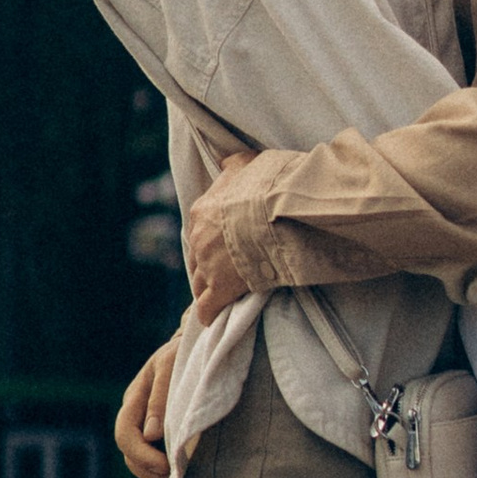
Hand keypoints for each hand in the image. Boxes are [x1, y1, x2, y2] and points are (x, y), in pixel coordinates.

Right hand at [116, 340, 179, 477]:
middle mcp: (136, 415)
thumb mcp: (173, 366)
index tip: (167, 466)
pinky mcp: (161, 433)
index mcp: (135, 397)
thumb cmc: (186, 352)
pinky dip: (164, 476)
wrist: (200, 342)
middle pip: (129, 455)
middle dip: (150, 474)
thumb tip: (152, 434)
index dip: (142, 455)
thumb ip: (161, 397)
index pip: (125, 434)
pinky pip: (153, 461)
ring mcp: (146, 425)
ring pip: (139, 462)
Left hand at [184, 154, 257, 321]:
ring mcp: (208, 264)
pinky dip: (209, 313)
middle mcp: (199, 238)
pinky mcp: (221, 288)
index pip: (199, 230)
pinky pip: (207, 307)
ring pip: (198, 283)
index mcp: (203, 210)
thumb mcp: (250, 163)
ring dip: (206, 289)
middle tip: (220, 274)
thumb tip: (224, 160)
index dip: (211, 241)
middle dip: (205, 267)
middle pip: (196, 259)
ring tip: (217, 296)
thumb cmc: (270, 184)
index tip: (222, 247)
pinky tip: (212, 318)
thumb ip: (235, 164)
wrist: (280, 210)